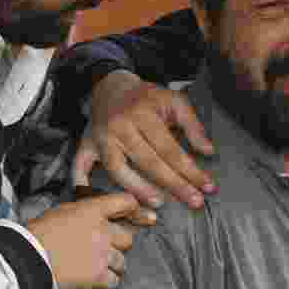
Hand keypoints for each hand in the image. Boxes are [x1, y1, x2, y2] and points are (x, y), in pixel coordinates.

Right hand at [26, 192, 142, 288]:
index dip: (134, 209)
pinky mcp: (98, 276)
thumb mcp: (60, 212)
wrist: (27, 258)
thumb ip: (82, 212)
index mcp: (92, 210)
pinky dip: (106, 283)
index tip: (141, 216)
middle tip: (103, 250)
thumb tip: (92, 216)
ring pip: (122, 262)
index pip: (126, 202)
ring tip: (96, 268)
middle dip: (118, 245)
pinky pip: (114, 281)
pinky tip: (94, 282)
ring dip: (112, 266)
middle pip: (127, 238)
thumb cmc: (37, 234)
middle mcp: (102, 231)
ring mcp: (102, 254)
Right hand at [72, 70, 214, 209]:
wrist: (112, 84)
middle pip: (148, 162)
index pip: (170, 149)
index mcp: (143, 114)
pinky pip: (80, 166)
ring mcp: (101, 137)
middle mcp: (121, 126)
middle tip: (194, 201)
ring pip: (118, 169)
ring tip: (159, 203)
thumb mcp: (174, 101)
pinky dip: (82, 183)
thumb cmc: (146, 96)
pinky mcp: (86, 144)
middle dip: (174, 184)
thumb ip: (193, 126)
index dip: (190, 170)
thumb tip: (208, 151)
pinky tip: (95, 199)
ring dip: (138, 189)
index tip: (207, 186)